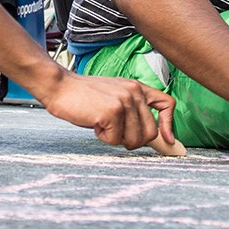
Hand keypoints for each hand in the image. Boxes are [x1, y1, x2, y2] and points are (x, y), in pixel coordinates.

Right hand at [45, 70, 180, 154]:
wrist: (60, 87)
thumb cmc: (83, 96)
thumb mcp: (114, 96)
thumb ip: (132, 109)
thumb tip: (149, 135)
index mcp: (137, 87)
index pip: (166, 104)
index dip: (168, 125)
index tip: (168, 141)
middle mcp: (134, 92)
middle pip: (150, 132)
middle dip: (133, 141)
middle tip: (114, 132)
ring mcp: (124, 101)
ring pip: (134, 140)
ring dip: (116, 139)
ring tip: (102, 124)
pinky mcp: (112, 112)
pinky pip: (115, 141)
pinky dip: (103, 138)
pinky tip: (94, 123)